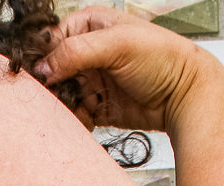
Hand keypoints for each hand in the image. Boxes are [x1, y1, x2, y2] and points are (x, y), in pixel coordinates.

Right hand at [36, 6, 207, 131]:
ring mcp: (90, 80)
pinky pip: (73, 115)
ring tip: (76, 108)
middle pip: (50, 72)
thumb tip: (42, 68)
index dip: (41, 59)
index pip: (50, 41)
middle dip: (50, 87)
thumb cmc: (162, 58)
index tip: (40, 77)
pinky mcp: (94, 105)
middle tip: (57, 97)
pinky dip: (74, 120)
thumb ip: (76, 52)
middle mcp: (86, 52)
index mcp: (88, 26)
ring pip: (59, 96)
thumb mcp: (117, 44)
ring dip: (61, 106)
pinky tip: (86, 119)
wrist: (183, 94)